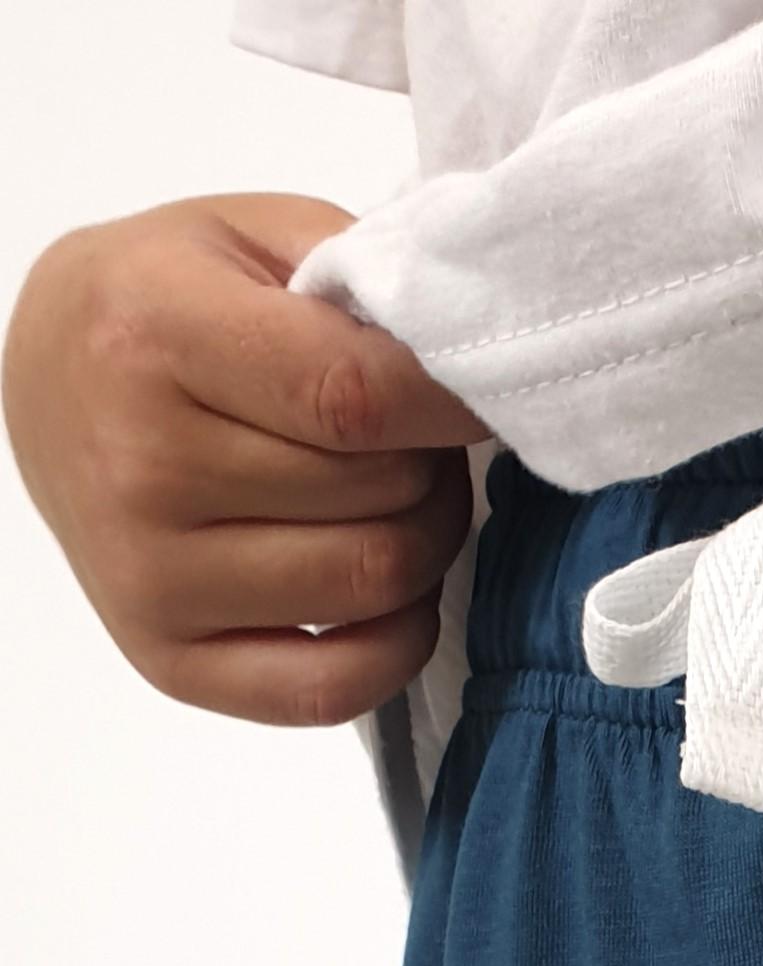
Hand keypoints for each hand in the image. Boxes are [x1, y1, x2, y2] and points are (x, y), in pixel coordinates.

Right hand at [2, 193, 486, 727]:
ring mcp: (150, 577)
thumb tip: (469, 371)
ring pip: (373, 584)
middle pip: (377, 496)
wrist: (47, 378)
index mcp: (154, 336)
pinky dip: (394, 646)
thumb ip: (357, 287)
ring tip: (392, 499)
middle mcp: (140, 467)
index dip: (449, 403)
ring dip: (422, 544)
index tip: (477, 394)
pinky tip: (388, 594)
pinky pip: (332, 690)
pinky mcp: (168, 661)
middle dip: (429, 464)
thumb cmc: (164, 305)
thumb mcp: (248, 240)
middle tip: (411, 440)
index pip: (357, 397)